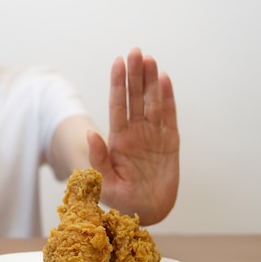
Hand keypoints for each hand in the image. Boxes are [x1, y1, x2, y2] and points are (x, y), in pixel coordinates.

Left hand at [87, 48, 179, 224]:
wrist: (147, 210)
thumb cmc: (122, 198)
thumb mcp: (104, 182)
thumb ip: (98, 159)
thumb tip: (90, 133)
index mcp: (118, 139)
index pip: (117, 104)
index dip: (118, 83)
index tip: (117, 62)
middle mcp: (135, 131)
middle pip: (134, 97)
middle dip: (134, 74)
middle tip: (134, 51)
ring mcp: (153, 134)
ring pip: (152, 101)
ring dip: (150, 80)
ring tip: (148, 59)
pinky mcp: (170, 140)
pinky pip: (169, 115)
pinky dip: (167, 97)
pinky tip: (164, 78)